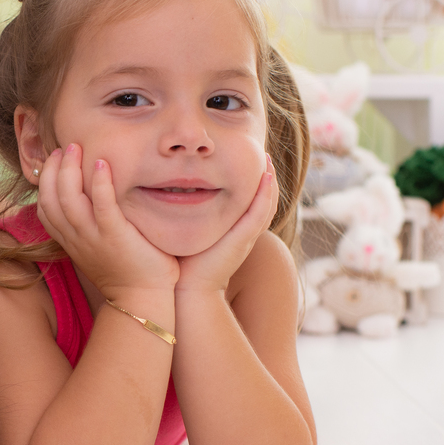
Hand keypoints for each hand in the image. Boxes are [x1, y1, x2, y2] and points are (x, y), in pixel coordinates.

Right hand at [36, 143, 178, 297]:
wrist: (141, 300)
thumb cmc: (126, 271)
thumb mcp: (98, 248)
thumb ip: (91, 227)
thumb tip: (94, 200)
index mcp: (70, 241)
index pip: (45, 208)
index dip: (46, 181)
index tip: (56, 160)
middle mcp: (76, 238)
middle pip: (50, 198)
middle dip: (55, 168)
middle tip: (66, 146)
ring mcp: (93, 237)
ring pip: (68, 199)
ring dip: (71, 169)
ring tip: (77, 147)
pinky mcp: (115, 236)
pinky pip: (101, 205)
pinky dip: (99, 182)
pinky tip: (102, 162)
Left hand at [176, 156, 278, 292]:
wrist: (189, 289)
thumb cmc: (185, 264)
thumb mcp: (190, 233)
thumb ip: (189, 216)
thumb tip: (174, 193)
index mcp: (236, 231)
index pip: (252, 202)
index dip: (255, 182)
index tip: (248, 160)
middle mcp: (246, 233)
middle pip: (266, 200)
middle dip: (266, 176)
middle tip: (263, 155)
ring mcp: (247, 236)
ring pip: (268, 203)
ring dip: (270, 180)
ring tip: (266, 159)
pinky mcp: (244, 239)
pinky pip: (260, 213)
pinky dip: (265, 194)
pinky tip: (266, 176)